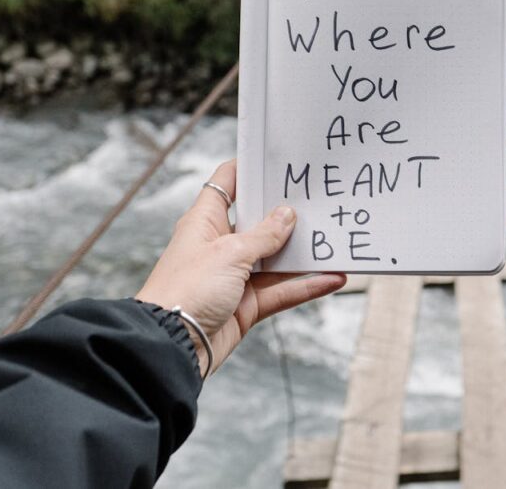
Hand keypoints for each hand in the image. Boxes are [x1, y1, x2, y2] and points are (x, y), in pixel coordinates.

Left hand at [136, 159, 345, 374]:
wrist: (170, 346)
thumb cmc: (186, 291)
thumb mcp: (229, 253)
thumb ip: (264, 235)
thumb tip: (287, 215)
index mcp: (206, 223)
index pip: (227, 184)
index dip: (249, 168)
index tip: (277, 159)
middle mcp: (221, 246)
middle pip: (260, 222)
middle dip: (288, 213)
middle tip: (319, 199)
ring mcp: (235, 277)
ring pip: (277, 260)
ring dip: (304, 254)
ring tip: (335, 241)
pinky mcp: (246, 305)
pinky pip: (282, 291)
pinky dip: (306, 286)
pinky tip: (332, 279)